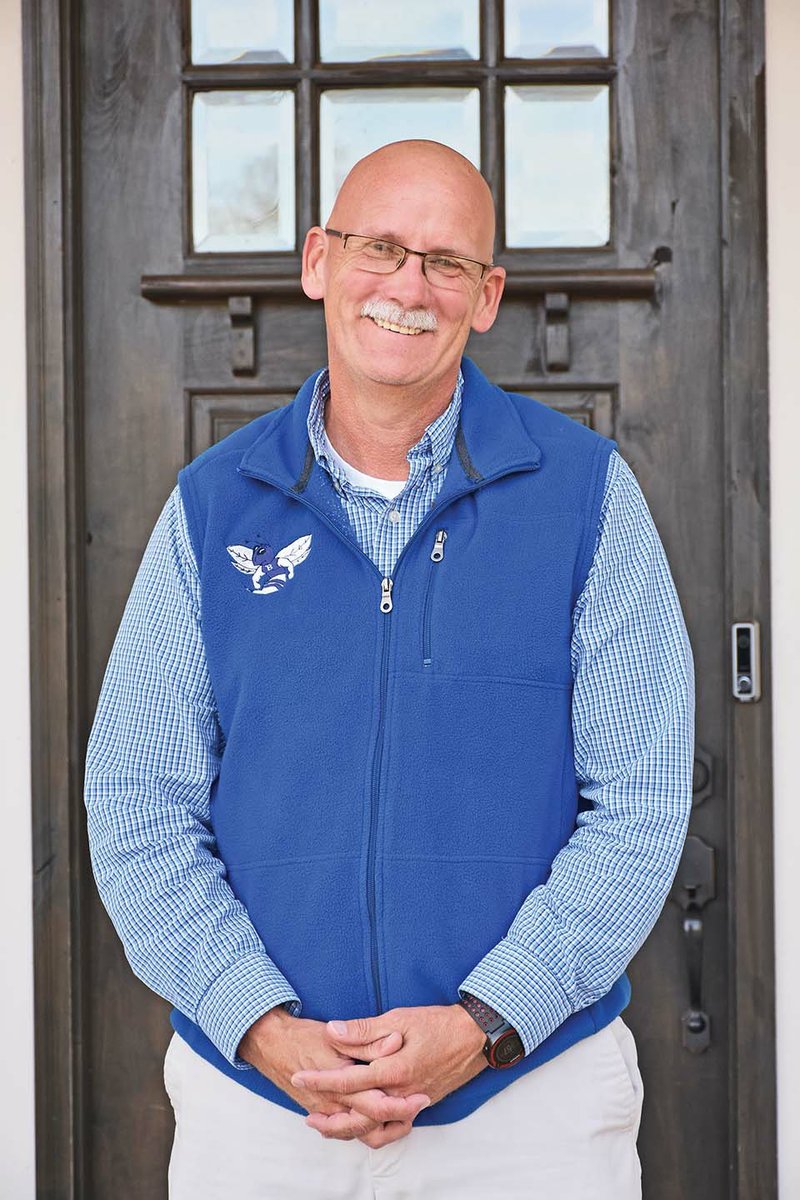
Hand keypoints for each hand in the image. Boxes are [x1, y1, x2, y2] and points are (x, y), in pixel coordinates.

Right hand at [238, 1006, 429, 1145]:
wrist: (271, 1044)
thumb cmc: (303, 1036)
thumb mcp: (336, 1033)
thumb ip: (367, 1038)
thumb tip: (395, 1040)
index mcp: (339, 1083)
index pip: (375, 1105)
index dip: (401, 1104)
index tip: (421, 1097)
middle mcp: (332, 1104)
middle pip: (370, 1125)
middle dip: (397, 1119)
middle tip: (418, 1106)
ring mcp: (325, 1111)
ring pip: (358, 1132)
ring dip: (382, 1128)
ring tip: (403, 1117)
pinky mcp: (320, 1111)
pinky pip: (344, 1130)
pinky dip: (362, 1129)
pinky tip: (376, 1120)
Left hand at [292, 1004, 486, 1141]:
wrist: (474, 1038)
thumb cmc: (438, 1023)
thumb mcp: (399, 1018)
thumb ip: (365, 1031)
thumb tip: (333, 1031)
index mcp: (395, 1070)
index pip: (348, 1080)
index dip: (321, 1080)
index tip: (299, 1077)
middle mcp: (402, 1094)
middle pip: (358, 1114)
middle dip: (329, 1116)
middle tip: (306, 1115)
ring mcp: (412, 1103)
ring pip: (375, 1128)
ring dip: (348, 1129)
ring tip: (327, 1126)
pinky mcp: (420, 1105)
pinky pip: (393, 1128)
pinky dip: (373, 1131)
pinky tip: (361, 1124)